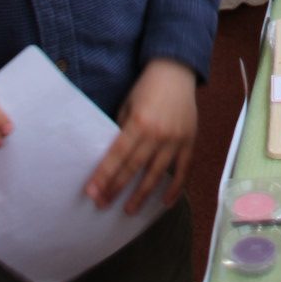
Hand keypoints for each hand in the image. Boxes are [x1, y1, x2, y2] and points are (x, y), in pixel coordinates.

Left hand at [86, 58, 195, 213]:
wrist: (176, 70)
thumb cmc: (146, 87)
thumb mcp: (127, 105)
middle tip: (102, 205)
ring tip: (128, 211)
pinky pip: (183, 170)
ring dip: (142, 195)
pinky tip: (165, 203)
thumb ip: (122, 131)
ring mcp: (175, 139)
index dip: (103, 176)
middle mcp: (158, 133)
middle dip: (116, 188)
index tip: (91, 193)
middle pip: (134, 168)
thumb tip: (112, 159)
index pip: (117, 156)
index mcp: (139, 122)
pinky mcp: (189, 141)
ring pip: (156, 174)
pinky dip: (175, 188)